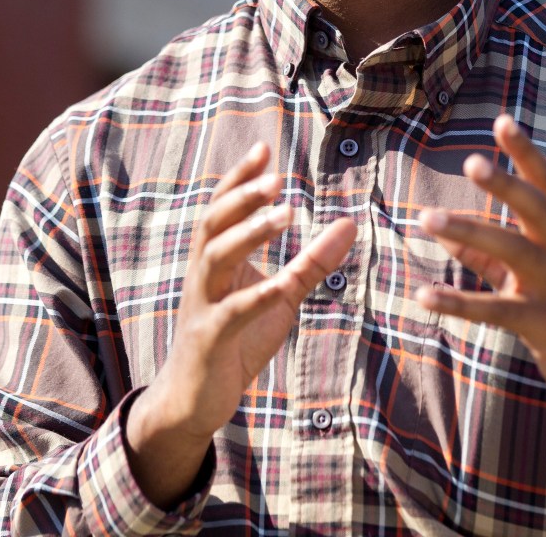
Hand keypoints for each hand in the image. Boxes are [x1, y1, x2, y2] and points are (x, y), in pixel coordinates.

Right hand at [127, 142, 355, 505]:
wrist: (195, 398)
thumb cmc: (237, 339)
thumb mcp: (280, 296)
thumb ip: (312, 262)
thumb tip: (350, 222)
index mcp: (215, 258)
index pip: (223, 207)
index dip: (240, 177)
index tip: (263, 147)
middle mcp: (202, 274)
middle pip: (214, 223)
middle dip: (242, 196)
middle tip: (275, 178)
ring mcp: (202, 305)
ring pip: (216, 257)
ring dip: (249, 232)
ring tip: (283, 213)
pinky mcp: (209, 339)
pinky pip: (230, 313)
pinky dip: (255, 296)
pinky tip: (280, 285)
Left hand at [418, 114, 545, 454]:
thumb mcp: (523, 273)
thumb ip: (481, 251)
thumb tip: (438, 228)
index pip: (544, 184)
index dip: (525, 152)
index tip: (502, 120)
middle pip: (535, 209)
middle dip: (505, 184)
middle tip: (471, 162)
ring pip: (513, 251)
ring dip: (468, 230)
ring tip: (425, 217)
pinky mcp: (544, 325)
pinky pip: (495, 310)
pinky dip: (456, 302)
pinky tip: (423, 294)